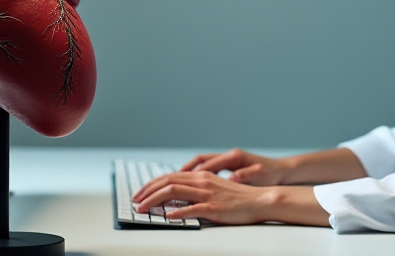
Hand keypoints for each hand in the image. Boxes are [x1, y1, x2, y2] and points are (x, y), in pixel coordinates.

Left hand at [131, 170, 274, 224]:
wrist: (260, 201)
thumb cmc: (238, 198)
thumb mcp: (214, 189)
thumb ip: (195, 191)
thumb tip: (174, 199)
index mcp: (201, 176)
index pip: (169, 177)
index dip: (151, 185)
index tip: (140, 194)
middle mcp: (202, 181)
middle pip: (168, 182)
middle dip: (147, 191)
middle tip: (135, 201)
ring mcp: (208, 194)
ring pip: (174, 193)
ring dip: (154, 201)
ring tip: (143, 209)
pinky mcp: (214, 208)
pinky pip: (192, 209)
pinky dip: (177, 213)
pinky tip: (167, 217)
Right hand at [180, 148, 289, 185]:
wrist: (281, 171)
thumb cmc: (271, 173)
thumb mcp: (261, 175)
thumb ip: (247, 175)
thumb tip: (235, 177)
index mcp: (234, 157)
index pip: (209, 164)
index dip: (194, 173)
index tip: (181, 181)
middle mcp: (228, 156)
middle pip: (200, 160)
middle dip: (185, 170)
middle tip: (168, 180)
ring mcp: (227, 160)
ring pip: (201, 164)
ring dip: (187, 172)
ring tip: (172, 183)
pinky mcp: (228, 166)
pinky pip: (207, 169)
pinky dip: (196, 175)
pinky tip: (189, 185)